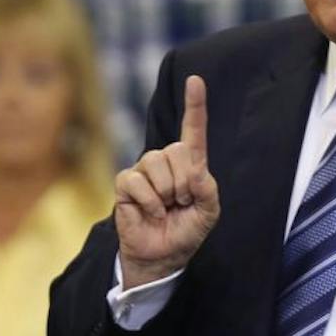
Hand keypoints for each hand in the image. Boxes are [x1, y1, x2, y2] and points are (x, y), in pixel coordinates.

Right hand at [115, 75, 220, 288]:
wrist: (163, 255)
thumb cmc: (186, 230)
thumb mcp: (208, 212)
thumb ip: (208, 189)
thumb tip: (196, 169)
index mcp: (189, 164)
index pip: (193, 130)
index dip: (194, 105)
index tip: (195, 80)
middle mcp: (165, 161)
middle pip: (176, 151)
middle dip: (184, 182)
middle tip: (182, 202)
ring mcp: (144, 171)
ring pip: (156, 163)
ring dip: (167, 193)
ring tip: (167, 208)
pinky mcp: (126, 183)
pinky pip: (137, 181)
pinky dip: (150, 202)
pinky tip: (153, 213)